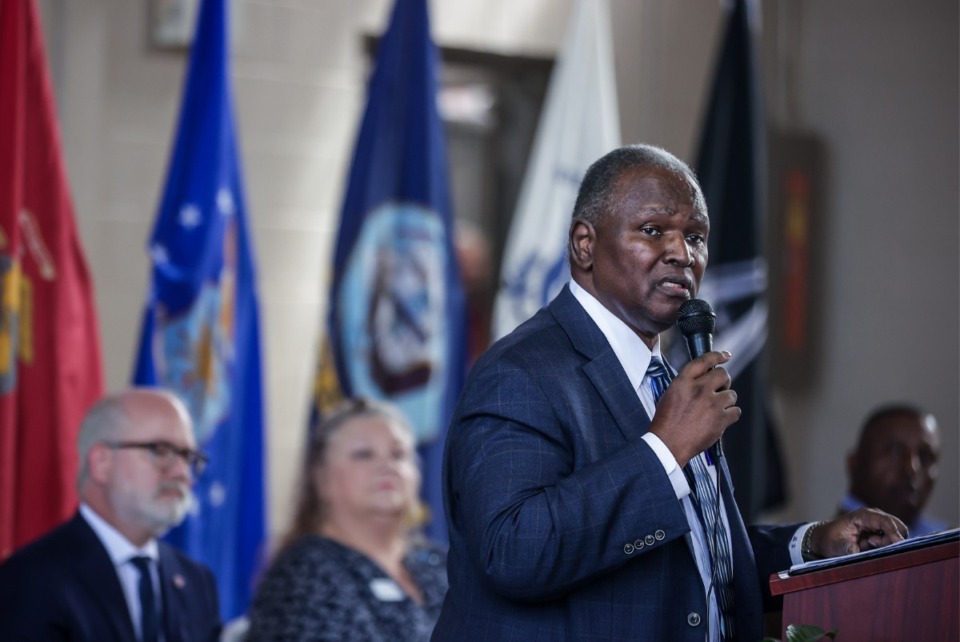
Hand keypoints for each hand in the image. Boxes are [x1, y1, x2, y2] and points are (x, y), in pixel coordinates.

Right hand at [648, 350, 739, 466]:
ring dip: (726, 400)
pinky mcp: (721, 419)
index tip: (725, 356)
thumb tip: (705, 379)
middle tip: (719, 390)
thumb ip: (687, 383)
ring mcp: (712, 404)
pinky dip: (731, 414)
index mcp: (683, 381)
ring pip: (732, 394)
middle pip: (723, 375)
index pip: (704, 361)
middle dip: (724, 381)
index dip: (717, 356)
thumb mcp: (670, 394)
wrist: (668, 443)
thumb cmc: (667, 421)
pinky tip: (721, 418)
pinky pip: (736, 411)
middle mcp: (699, 389)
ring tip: (716, 409)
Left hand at [810, 507, 908, 558]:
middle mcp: (874, 516)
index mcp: (864, 515)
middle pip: (898, 526)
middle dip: (893, 539)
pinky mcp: (881, 531)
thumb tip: (856, 551)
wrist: (826, 539)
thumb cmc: (831, 540)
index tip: (899, 546)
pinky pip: (892, 539)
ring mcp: (879, 523)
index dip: (894, 534)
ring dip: (888, 543)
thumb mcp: (835, 546)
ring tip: (868, 545)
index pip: (886, 522)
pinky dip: (886, 545)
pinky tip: (869, 546)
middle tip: (874, 546)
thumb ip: (846, 548)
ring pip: (897, 533)